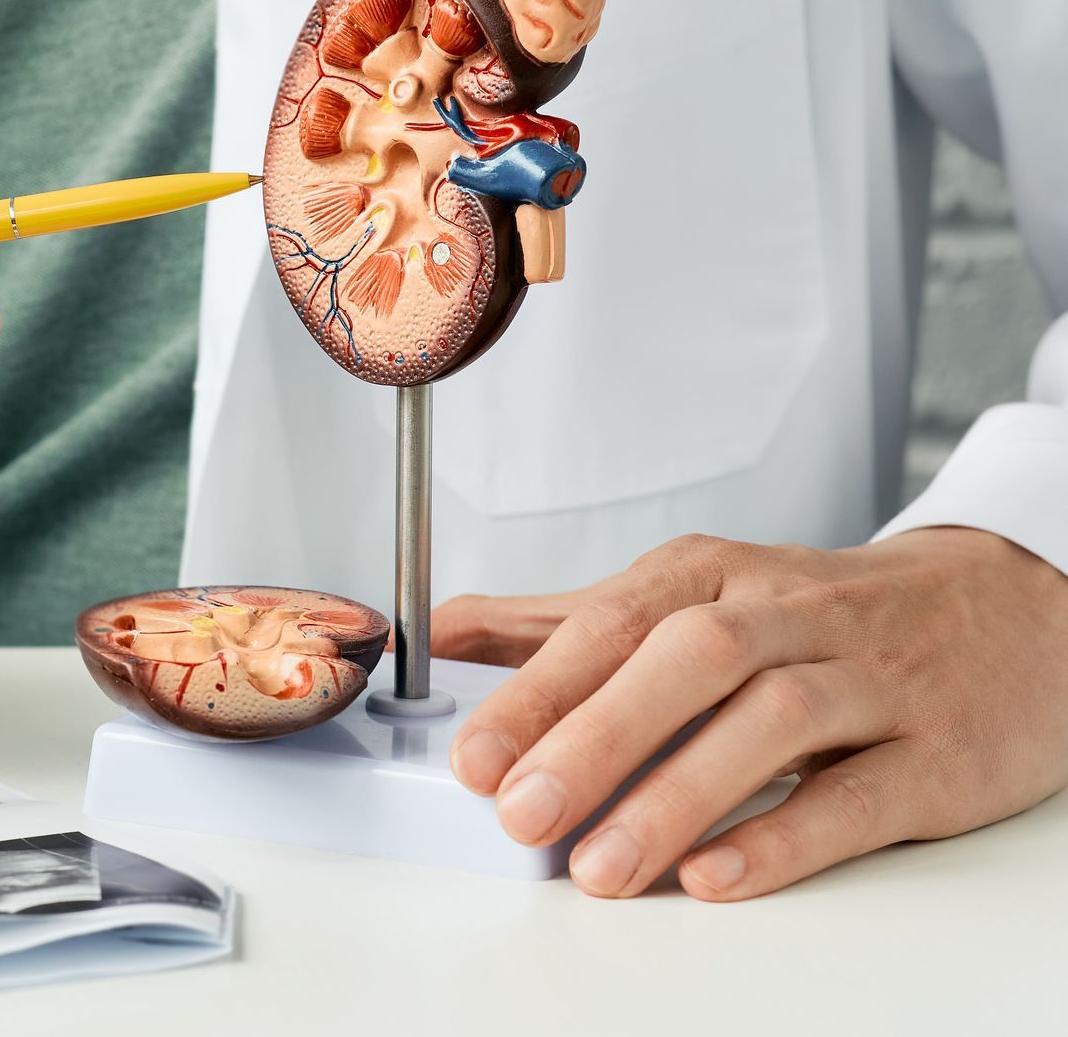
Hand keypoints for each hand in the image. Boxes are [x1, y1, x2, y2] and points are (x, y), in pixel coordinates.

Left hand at [433, 528, 1067, 899]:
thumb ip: (565, 621)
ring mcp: (870, 681)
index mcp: (717, 575)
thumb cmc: (820, 615)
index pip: (614, 622)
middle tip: (521, 814)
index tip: (474, 756)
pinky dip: (786, 836)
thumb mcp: (695, 594)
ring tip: (601, 866)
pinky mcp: (935, 754)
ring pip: (771, 721)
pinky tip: (717, 876)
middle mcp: (791, 615)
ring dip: (678, 795)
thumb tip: (443, 636)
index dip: (539, 688)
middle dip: (594, 735)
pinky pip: (859, 794)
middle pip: (687, 659)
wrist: (1008, 611)